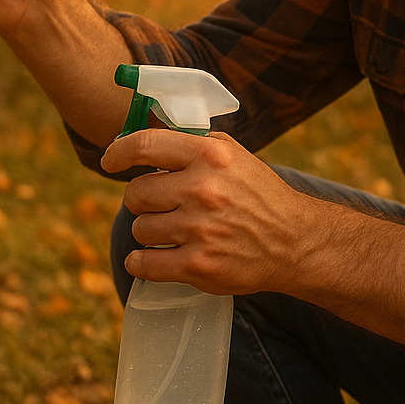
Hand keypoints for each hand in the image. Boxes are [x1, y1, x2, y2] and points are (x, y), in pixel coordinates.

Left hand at [101, 130, 330, 296]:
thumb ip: (191, 143)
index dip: (118, 153)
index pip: (145, 145)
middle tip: (161, 205)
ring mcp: (200, 230)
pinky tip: (151, 259)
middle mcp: (203, 190)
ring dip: (149, 232)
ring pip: (140, 229)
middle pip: (136, 193)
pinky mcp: (198, 267)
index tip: (110, 161)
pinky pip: (143, 263)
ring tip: (173, 232)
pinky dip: (141, 263)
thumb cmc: (258, 194)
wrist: (294, 242)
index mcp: (210, 156)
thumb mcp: (232, 155)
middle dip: (142, 200)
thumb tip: (141, 137)